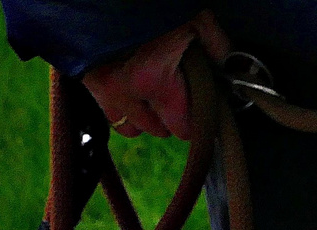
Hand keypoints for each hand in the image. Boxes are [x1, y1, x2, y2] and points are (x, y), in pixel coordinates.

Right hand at [82, 11, 229, 139]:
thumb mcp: (192, 19)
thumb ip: (215, 45)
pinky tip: (131, 89)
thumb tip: (231, 65)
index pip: (183, 127)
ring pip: (130, 127)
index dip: (195, 119)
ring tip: (152, 95)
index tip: (200, 107)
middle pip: (158, 130)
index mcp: (154, 80)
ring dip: (144, 117)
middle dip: (171, 117)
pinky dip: (121, 108)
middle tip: (177, 93)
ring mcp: (103, 90)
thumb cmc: (150, 6)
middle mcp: (126, 93)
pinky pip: (108, 113)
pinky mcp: (86, 83)